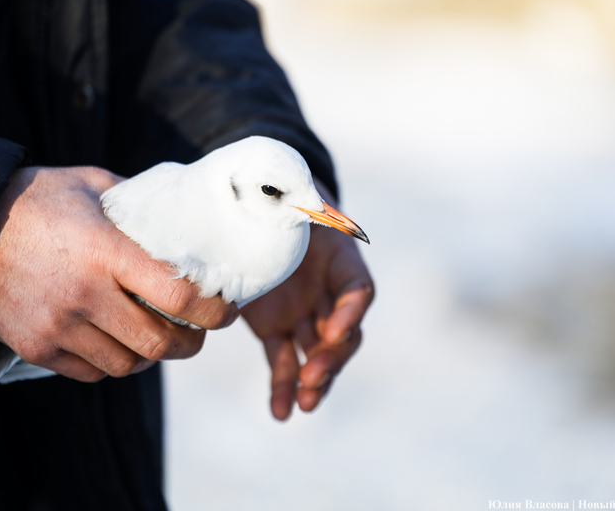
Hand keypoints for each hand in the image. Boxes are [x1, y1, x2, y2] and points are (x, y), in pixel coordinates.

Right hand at [0, 166, 237, 381]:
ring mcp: (57, 326)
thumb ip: (139, 203)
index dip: (215, 311)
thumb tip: (183, 216)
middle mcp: (84, 295)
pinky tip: (116, 343)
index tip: (227, 310)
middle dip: (191, 344)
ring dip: (151, 356)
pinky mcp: (33, 347)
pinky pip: (89, 373)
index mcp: (106, 252)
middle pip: (159, 343)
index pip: (180, 297)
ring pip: (126, 365)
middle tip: (199, 332)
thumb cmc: (33, 198)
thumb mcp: (92, 183)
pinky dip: (111, 364)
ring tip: (157, 338)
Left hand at [242, 187, 373, 419]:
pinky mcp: (275, 329)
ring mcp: (303, 314)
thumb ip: (300, 208)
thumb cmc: (280, 202)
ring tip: (304, 404)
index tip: (335, 330)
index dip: (350, 313)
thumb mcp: (292, 202)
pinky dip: (281, 387)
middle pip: (343, 333)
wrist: (257, 210)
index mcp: (339, 261)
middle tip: (314, 376)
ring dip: (313, 381)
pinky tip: (281, 413)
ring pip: (316, 355)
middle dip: (332, 357)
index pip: (357, 291)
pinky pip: (283, 362)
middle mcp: (327, 293)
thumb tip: (305, 207)